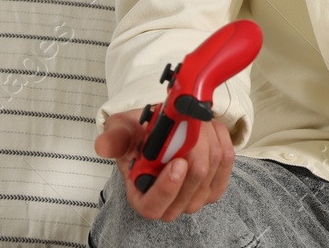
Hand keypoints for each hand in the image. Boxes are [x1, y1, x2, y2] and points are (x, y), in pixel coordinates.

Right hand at [95, 107, 236, 221]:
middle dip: (193, 146)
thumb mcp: (121, 133)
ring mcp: (196, 197)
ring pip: (212, 168)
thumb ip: (113, 140)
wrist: (161, 132)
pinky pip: (226, 160)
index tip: (177, 163)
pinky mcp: (216, 184)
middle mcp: (171, 204)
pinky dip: (219, 137)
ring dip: (205, 137)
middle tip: (185, 122)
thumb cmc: (139, 137)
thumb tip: (102, 146)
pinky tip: (208, 127)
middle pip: (193, 182)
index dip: (169, 187)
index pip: (156, 206)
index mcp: (142, 198)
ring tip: (192, 121)